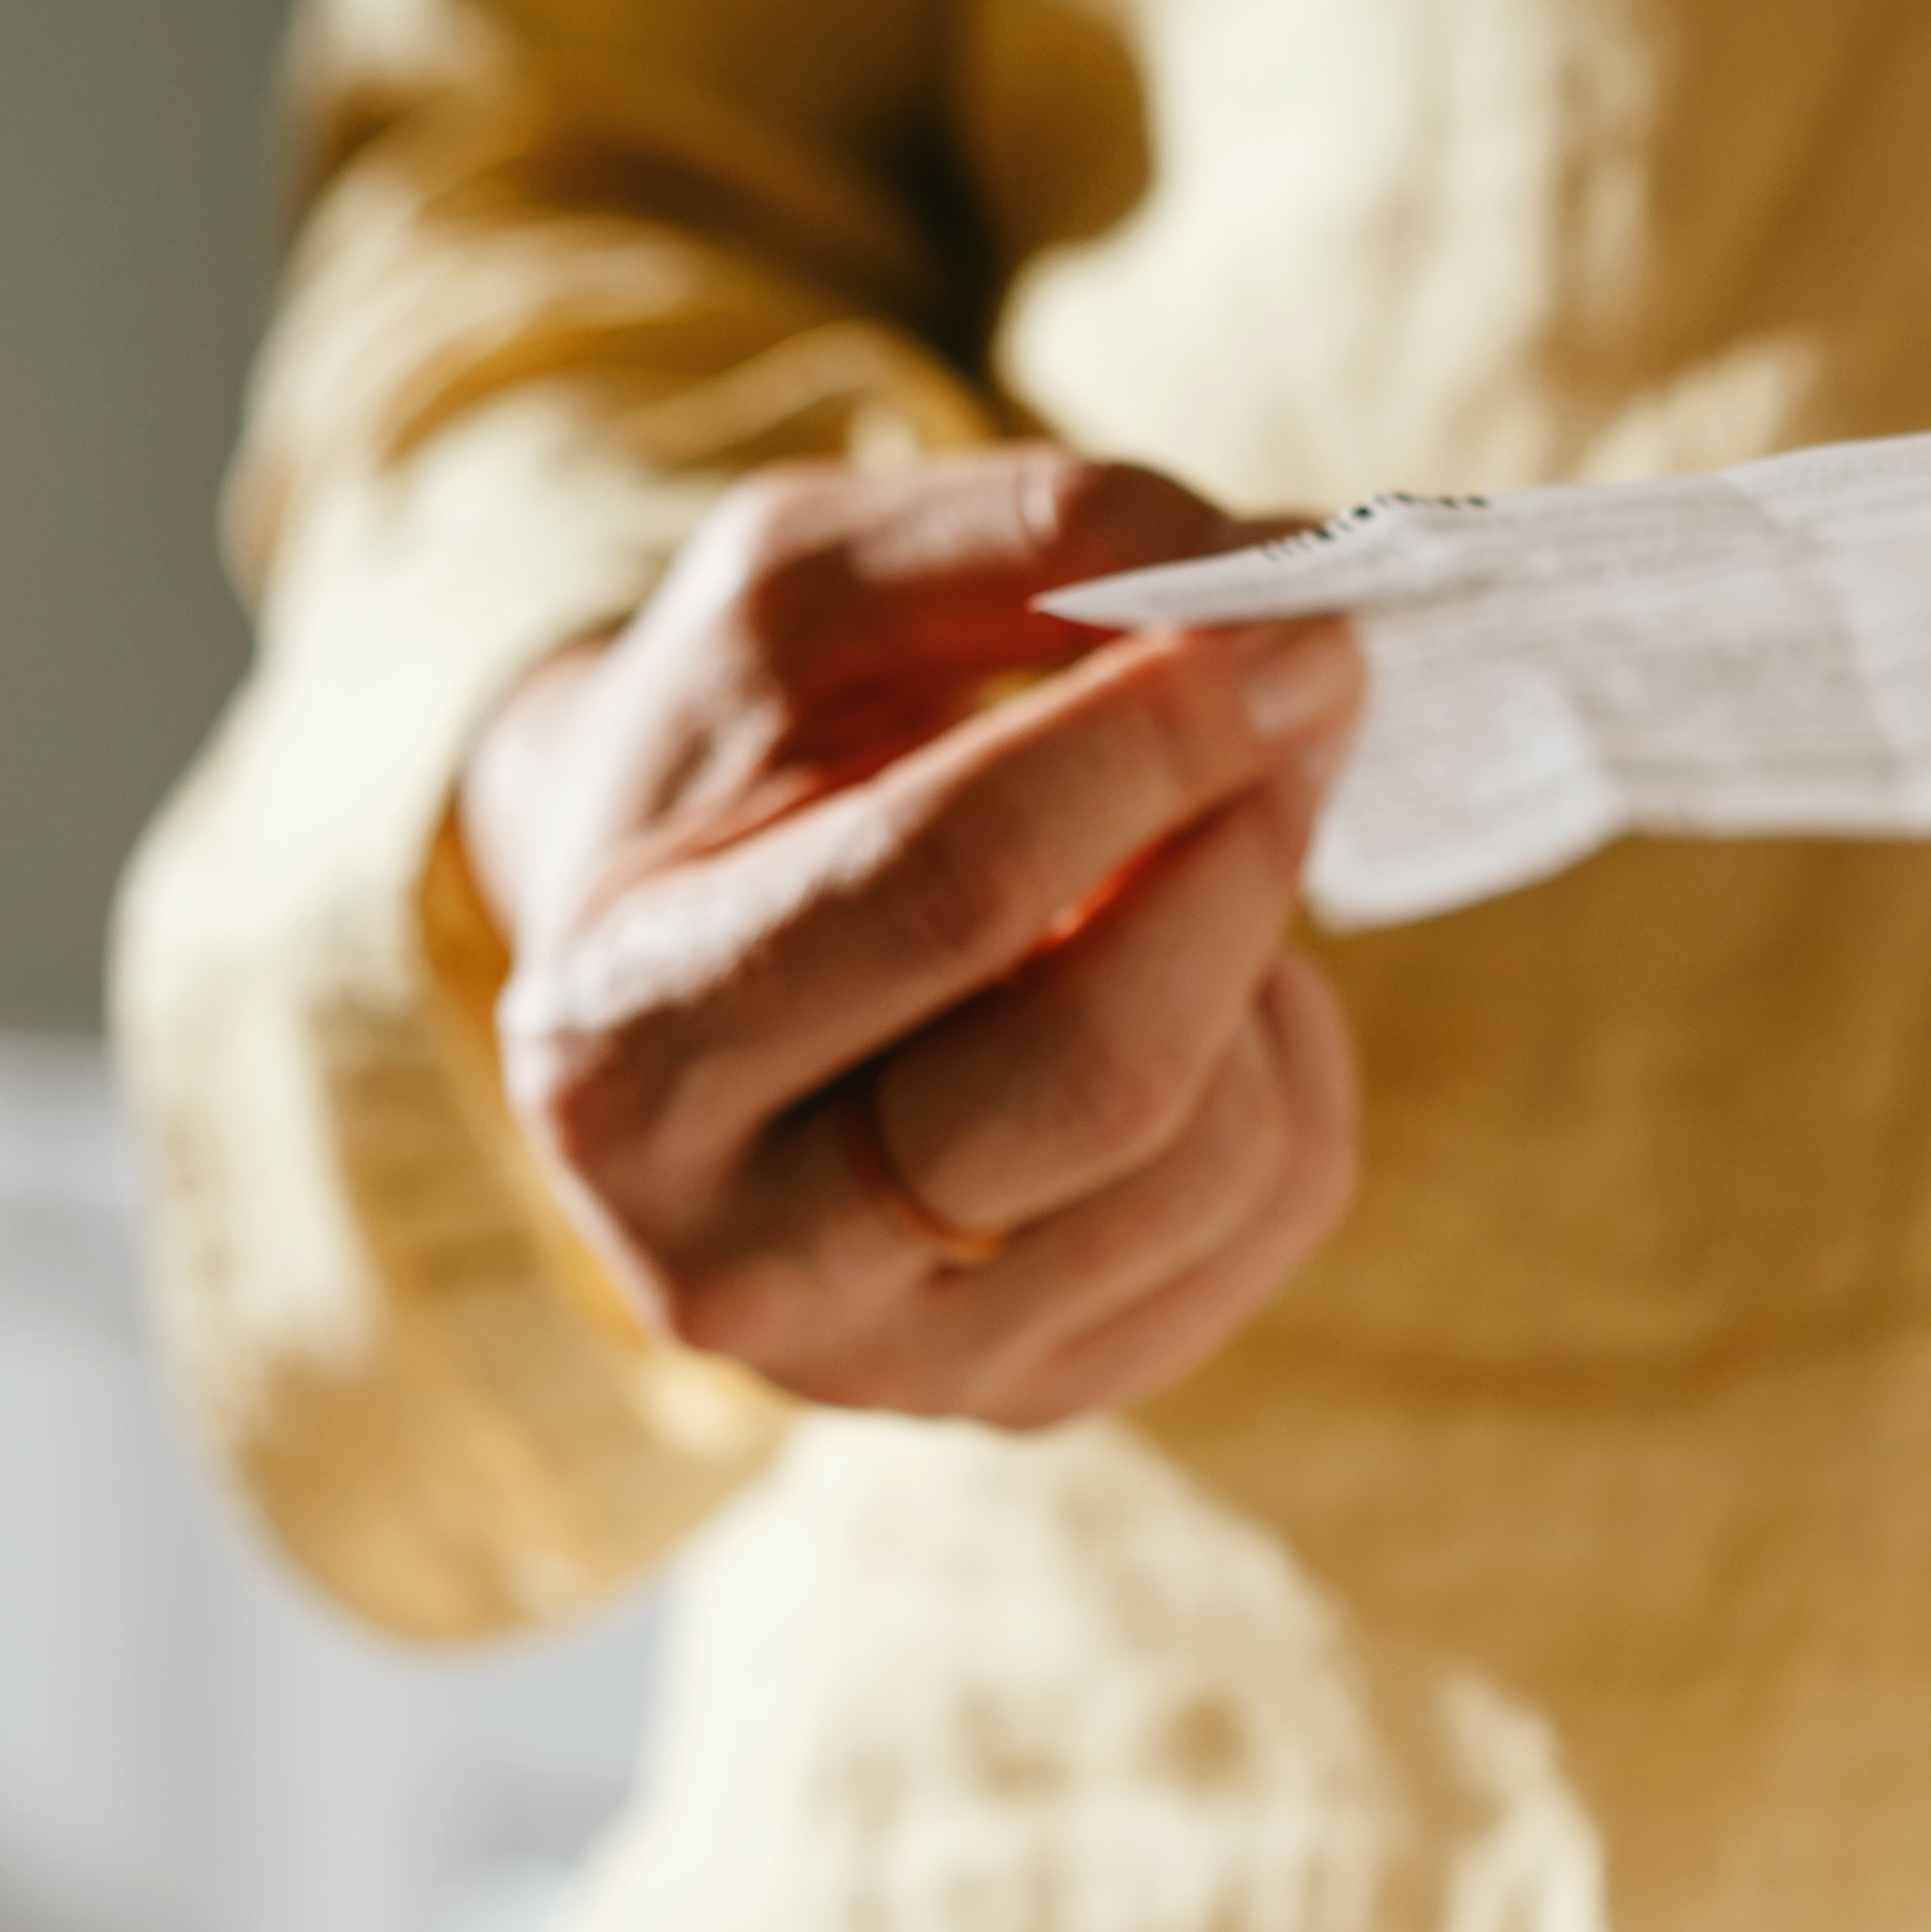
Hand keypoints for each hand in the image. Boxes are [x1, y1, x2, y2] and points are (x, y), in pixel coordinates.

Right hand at [460, 446, 1364, 1425]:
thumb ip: (1012, 540)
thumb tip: (1273, 575)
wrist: (671, 970)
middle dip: (1242, 852)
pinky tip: (1200, 985)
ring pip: (1211, 1153)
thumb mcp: (799, 590)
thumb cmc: (737, 761)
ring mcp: (894, 1362)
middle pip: (1101, 1071)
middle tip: (1313, 695)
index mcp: (617, 1042)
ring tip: (1200, 845)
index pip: (944, 894)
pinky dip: (1290, 1059)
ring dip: (1264, 954)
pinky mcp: (1036, 1391)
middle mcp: (732, 1255)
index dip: (1151, 745)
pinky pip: (1273, 1214)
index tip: (1301, 620)